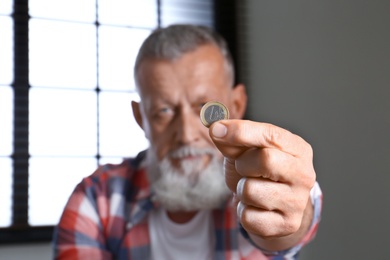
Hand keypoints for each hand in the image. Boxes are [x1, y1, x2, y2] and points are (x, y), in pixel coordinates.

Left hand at [209, 120, 315, 249]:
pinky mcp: (287, 224)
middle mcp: (304, 174)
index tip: (215, 129)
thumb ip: (233, 140)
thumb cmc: (260, 173)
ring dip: (241, 190)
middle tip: (244, 168)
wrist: (274, 209)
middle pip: (265, 160)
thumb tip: (215, 129)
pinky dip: (243, 211)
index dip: (240, 131)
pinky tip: (254, 208)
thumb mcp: (247, 152)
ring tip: (252, 189)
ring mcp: (297, 201)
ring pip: (251, 191)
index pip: (270, 134)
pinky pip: (249, 216)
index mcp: (297, 149)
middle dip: (243, 164)